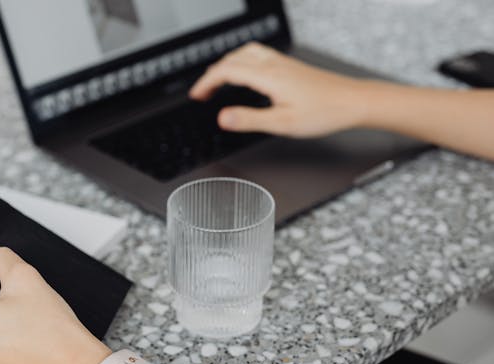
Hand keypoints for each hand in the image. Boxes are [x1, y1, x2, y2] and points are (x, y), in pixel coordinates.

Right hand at [189, 42, 368, 137]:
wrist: (353, 102)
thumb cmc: (324, 113)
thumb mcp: (283, 124)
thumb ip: (250, 120)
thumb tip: (223, 117)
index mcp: (269, 77)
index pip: (227, 71)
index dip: (207, 82)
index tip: (196, 95)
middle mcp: (274, 65)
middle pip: (233, 58)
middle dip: (212, 74)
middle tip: (202, 92)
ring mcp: (283, 63)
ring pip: (245, 52)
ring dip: (226, 64)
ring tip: (217, 80)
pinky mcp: (290, 66)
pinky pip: (258, 54)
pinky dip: (241, 61)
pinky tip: (245, 73)